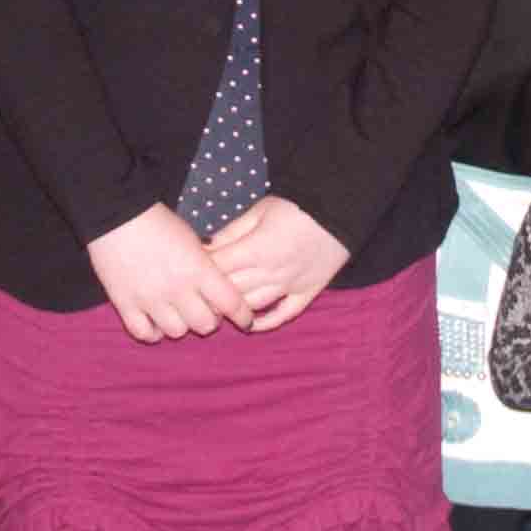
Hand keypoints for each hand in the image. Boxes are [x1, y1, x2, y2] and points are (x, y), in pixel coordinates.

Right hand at [87, 204, 251, 342]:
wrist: (116, 214)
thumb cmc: (158, 222)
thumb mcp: (193, 240)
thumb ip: (206, 267)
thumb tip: (219, 289)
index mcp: (198, 269)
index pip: (230, 303)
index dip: (242, 315)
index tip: (245, 320)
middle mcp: (177, 289)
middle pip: (204, 324)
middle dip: (210, 319)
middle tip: (205, 311)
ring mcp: (149, 299)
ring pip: (176, 332)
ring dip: (182, 325)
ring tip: (179, 314)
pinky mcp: (124, 304)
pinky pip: (144, 333)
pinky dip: (153, 332)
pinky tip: (156, 322)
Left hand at [207, 197, 352, 331]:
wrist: (340, 209)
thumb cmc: (297, 206)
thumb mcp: (260, 209)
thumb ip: (232, 231)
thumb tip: (207, 246)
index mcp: (256, 249)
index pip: (218, 267)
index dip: (201, 270)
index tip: (189, 270)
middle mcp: (271, 271)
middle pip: (232, 290)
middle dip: (211, 292)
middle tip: (198, 293)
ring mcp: (290, 285)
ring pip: (253, 306)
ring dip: (234, 309)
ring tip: (220, 307)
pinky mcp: (307, 292)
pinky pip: (284, 314)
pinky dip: (266, 323)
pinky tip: (251, 324)